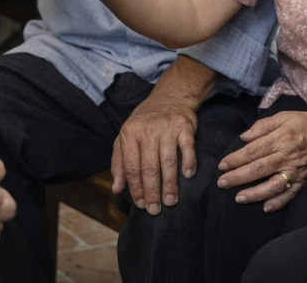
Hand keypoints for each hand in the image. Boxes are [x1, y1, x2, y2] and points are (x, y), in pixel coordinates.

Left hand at [112, 93, 198, 214]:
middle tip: (155, 209)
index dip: (135, 188)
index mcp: (129, 133)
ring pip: (168, 162)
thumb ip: (119, 162)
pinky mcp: (185, 126)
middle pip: (149, 167)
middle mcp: (147, 130)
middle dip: (152, 192)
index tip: (140, 204)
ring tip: (170, 201)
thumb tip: (117, 188)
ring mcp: (167, 128)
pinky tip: (187, 176)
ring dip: (170, 184)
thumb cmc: (145, 121)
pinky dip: (188, 163)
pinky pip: (187, 148)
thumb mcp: (126, 136)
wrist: (170, 97)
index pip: (131, 166)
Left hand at [215, 111, 306, 212]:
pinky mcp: (303, 180)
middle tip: (222, 183)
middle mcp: (287, 156)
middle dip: (238, 177)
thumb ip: (263, 126)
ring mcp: (295, 171)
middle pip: (259, 169)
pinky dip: (279, 202)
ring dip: (255, 193)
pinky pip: (290, 194)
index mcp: (280, 138)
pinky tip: (266, 208)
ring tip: (239, 198)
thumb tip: (244, 137)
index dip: (236, 159)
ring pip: (273, 185)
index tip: (222, 165)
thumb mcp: (285, 116)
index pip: (253, 150)